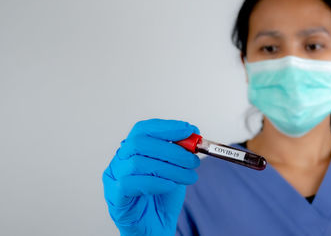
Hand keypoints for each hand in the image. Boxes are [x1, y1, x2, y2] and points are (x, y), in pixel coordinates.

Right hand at [102, 119, 199, 235]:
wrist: (156, 226)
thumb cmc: (162, 197)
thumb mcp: (176, 170)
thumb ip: (181, 154)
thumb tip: (193, 138)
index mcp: (132, 150)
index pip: (143, 129)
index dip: (167, 127)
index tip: (189, 129)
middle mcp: (120, 161)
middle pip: (139, 143)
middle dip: (171, 149)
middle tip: (192, 159)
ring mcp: (114, 178)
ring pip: (137, 163)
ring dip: (169, 168)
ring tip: (188, 176)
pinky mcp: (114, 197)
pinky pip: (130, 184)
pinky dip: (155, 182)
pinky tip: (170, 186)